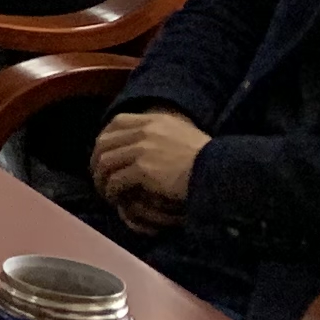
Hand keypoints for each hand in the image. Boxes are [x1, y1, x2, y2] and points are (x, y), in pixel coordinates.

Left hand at [88, 108, 207, 226]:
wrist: (222, 170)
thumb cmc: (210, 159)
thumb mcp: (184, 136)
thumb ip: (163, 136)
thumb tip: (146, 147)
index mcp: (155, 120)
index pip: (116, 122)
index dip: (104, 139)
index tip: (102, 154)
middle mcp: (145, 130)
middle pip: (105, 142)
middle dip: (97, 160)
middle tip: (99, 177)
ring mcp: (143, 149)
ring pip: (106, 162)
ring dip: (101, 179)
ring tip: (106, 192)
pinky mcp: (143, 169)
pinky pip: (116, 180)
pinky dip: (112, 191)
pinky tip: (116, 199)